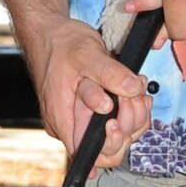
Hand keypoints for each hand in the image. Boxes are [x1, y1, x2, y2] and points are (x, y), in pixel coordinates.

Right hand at [24, 13, 152, 167]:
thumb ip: (110, 73)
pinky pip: (114, 123)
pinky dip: (129, 110)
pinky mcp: (90, 113)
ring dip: (133, 116)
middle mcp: (68, 124)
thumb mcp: (87, 53)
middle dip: (128, 125)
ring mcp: (79, 120)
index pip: (88, 153)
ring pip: (115, 137)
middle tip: (133, 97)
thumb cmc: (61, 44)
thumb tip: (132, 89)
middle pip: (106, 149)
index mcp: (62, 117)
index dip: (110, 142)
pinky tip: (132, 92)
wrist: (50, 33)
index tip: (118, 117)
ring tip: (135, 89)